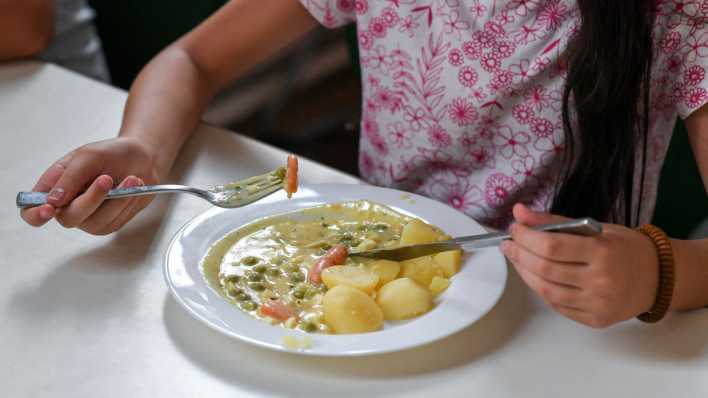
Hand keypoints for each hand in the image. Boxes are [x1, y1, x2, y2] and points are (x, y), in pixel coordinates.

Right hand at [20, 137, 160, 234]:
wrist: (142, 158)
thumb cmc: (110, 154)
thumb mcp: (88, 156)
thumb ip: (70, 177)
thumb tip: (52, 201)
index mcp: (53, 188)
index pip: (31, 211)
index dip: (35, 214)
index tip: (49, 208)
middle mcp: (67, 207)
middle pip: (68, 218)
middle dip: (90, 199)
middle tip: (106, 178)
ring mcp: (89, 218)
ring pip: (95, 222)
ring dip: (115, 200)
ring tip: (132, 178)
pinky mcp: (110, 223)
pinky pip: (115, 221)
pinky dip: (127, 202)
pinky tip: (134, 186)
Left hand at [501, 203, 659, 327]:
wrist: (658, 278)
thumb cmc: (624, 248)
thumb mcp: (595, 227)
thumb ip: (554, 222)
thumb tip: (519, 212)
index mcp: (602, 252)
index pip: (551, 245)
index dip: (526, 237)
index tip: (514, 229)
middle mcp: (600, 280)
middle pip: (545, 269)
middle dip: (519, 255)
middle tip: (509, 244)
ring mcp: (597, 303)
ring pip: (546, 290)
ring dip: (525, 273)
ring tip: (518, 259)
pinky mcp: (595, 320)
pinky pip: (557, 305)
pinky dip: (540, 289)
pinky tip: (535, 276)